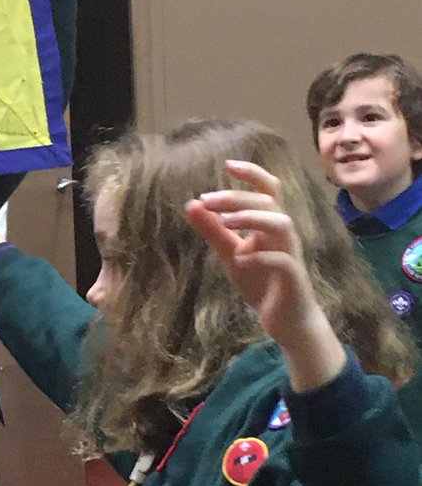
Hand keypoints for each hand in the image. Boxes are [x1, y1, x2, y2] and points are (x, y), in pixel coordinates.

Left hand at [185, 160, 344, 389]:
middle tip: (207, 199)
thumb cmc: (262, 282)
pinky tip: (239, 260)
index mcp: (270, 225)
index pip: (268, 189)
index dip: (252, 173)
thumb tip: (191, 203)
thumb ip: (214, 230)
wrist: (287, 321)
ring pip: (282, 223)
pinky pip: (283, 261)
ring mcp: (291, 255)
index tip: (226, 164)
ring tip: (225, 223)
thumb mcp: (231, 253)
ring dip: (252, 218)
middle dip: (237, 197)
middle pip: (269, 202)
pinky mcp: (293, 279)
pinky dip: (260, 257)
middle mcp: (284, 235)